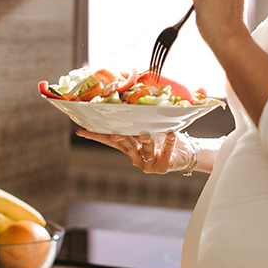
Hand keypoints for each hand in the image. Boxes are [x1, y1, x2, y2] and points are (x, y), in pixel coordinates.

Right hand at [75, 130, 195, 173]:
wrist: (185, 153)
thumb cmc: (165, 138)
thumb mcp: (150, 127)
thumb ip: (140, 120)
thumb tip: (130, 101)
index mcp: (129, 146)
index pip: (110, 140)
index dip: (96, 136)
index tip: (81, 131)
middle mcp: (135, 156)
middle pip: (125, 145)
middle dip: (120, 138)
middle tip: (116, 134)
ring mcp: (147, 163)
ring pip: (144, 150)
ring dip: (145, 140)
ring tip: (146, 134)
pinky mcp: (162, 167)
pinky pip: (165, 153)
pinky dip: (169, 143)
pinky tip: (172, 135)